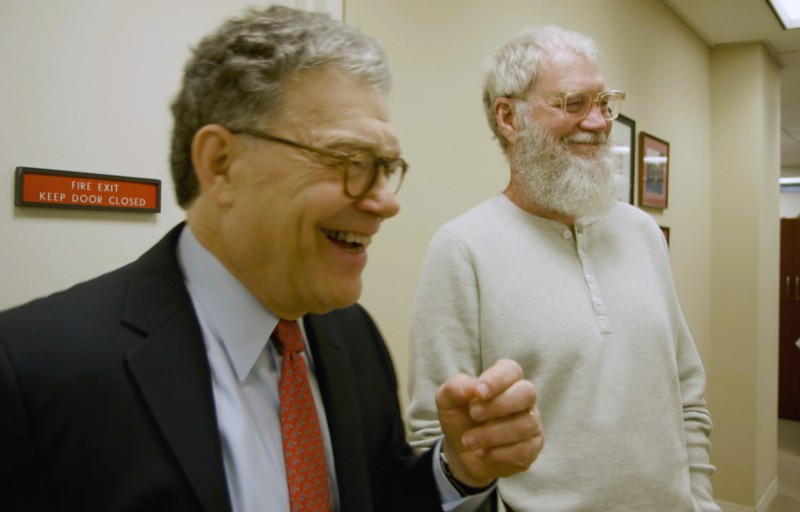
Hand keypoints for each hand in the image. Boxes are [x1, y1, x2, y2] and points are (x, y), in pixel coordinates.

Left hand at [435, 359, 542, 487]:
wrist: (462, 453)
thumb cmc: (460, 418)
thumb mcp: (448, 401)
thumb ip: (456, 388)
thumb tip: (472, 388)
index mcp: (505, 379)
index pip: (511, 370)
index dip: (497, 379)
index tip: (478, 393)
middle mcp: (523, 397)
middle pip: (527, 393)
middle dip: (498, 405)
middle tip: (473, 414)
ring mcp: (532, 421)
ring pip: (524, 425)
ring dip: (490, 435)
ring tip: (468, 440)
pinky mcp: (533, 446)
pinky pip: (524, 450)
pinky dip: (499, 454)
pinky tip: (484, 453)